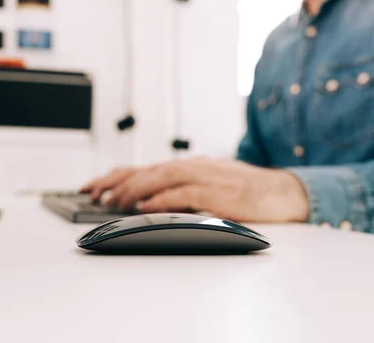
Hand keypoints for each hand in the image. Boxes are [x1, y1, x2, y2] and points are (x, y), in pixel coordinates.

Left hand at [80, 157, 309, 223]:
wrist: (282, 192)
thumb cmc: (244, 190)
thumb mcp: (208, 184)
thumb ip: (180, 190)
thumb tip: (147, 202)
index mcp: (187, 167)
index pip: (142, 168)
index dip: (113, 176)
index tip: (90, 186)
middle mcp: (192, 167)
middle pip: (145, 170)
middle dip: (114, 182)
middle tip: (92, 194)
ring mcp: (206, 177)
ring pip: (161, 177)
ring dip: (133, 189)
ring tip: (112, 201)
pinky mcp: (219, 193)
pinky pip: (185, 194)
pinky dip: (164, 199)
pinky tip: (147, 206)